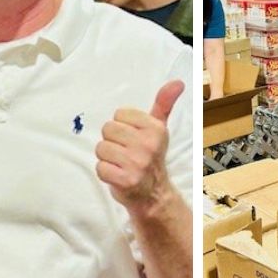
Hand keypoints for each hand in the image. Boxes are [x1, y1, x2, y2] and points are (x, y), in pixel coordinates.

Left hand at [96, 80, 183, 211]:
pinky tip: (118, 175)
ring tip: (121, 165)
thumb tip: (177, 82)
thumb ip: (164, 104)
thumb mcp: (159, 129)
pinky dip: (105, 173)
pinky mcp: (125, 180)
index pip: (118, 115)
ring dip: (107, 158)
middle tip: (125, 153)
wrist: (153, 195)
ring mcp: (137, 164)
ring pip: (101, 148)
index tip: (133, 139)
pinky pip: (100, 168)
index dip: (122, 127)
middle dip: (112, 142)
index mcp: (156, 129)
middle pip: (108, 129)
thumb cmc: (151, 158)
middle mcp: (148, 145)